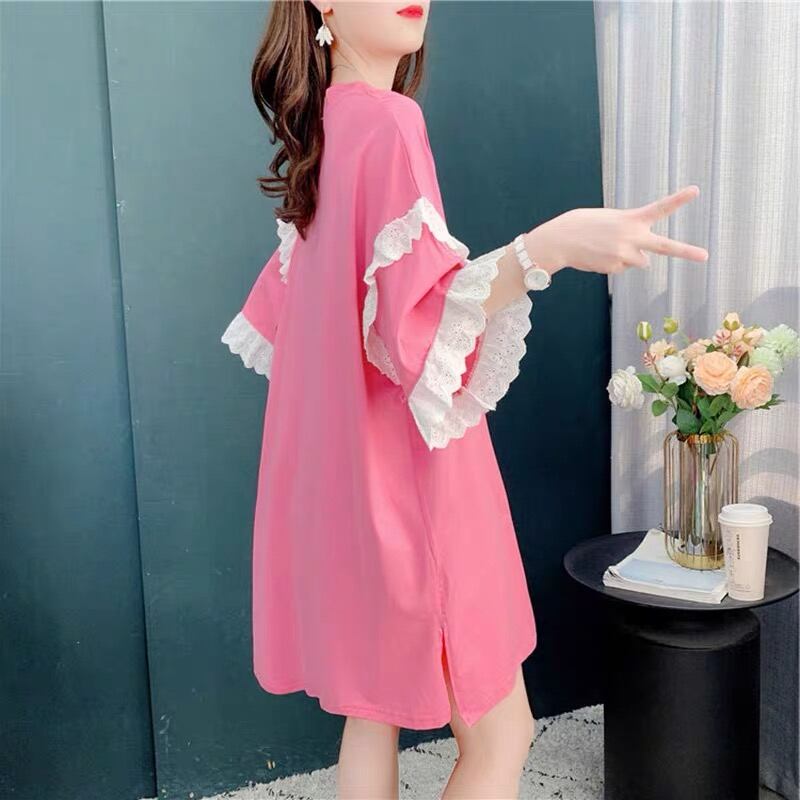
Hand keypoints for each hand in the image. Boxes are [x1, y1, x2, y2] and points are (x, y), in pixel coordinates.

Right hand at [525, 184, 709, 275]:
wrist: (559, 241)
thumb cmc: (581, 225)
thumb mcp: (608, 219)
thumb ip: (628, 231)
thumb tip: (641, 258)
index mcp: (630, 219)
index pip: (659, 208)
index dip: (678, 199)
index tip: (695, 190)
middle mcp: (631, 238)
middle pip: (664, 246)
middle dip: (686, 251)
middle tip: (705, 256)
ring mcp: (624, 255)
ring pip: (639, 261)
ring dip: (630, 256)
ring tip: (606, 248)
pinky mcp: (614, 268)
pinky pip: (621, 267)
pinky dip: (612, 263)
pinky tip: (597, 256)